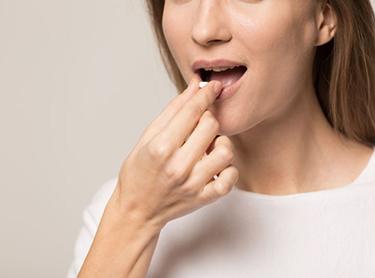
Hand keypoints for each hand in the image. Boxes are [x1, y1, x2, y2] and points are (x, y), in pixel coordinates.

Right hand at [112, 73, 238, 229]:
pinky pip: (231, 177)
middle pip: (211, 126)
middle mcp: (178, 166)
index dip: (205, 93)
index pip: (192, 111)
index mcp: (161, 148)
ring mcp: (193, 184)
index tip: (212, 86)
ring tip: (207, 147)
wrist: (137, 210)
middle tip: (199, 125)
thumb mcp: (147, 137)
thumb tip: (194, 86)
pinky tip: (214, 166)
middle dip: (208, 119)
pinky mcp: (204, 198)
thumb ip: (173, 111)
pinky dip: (227, 168)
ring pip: (226, 150)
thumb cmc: (138, 172)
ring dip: (220, 143)